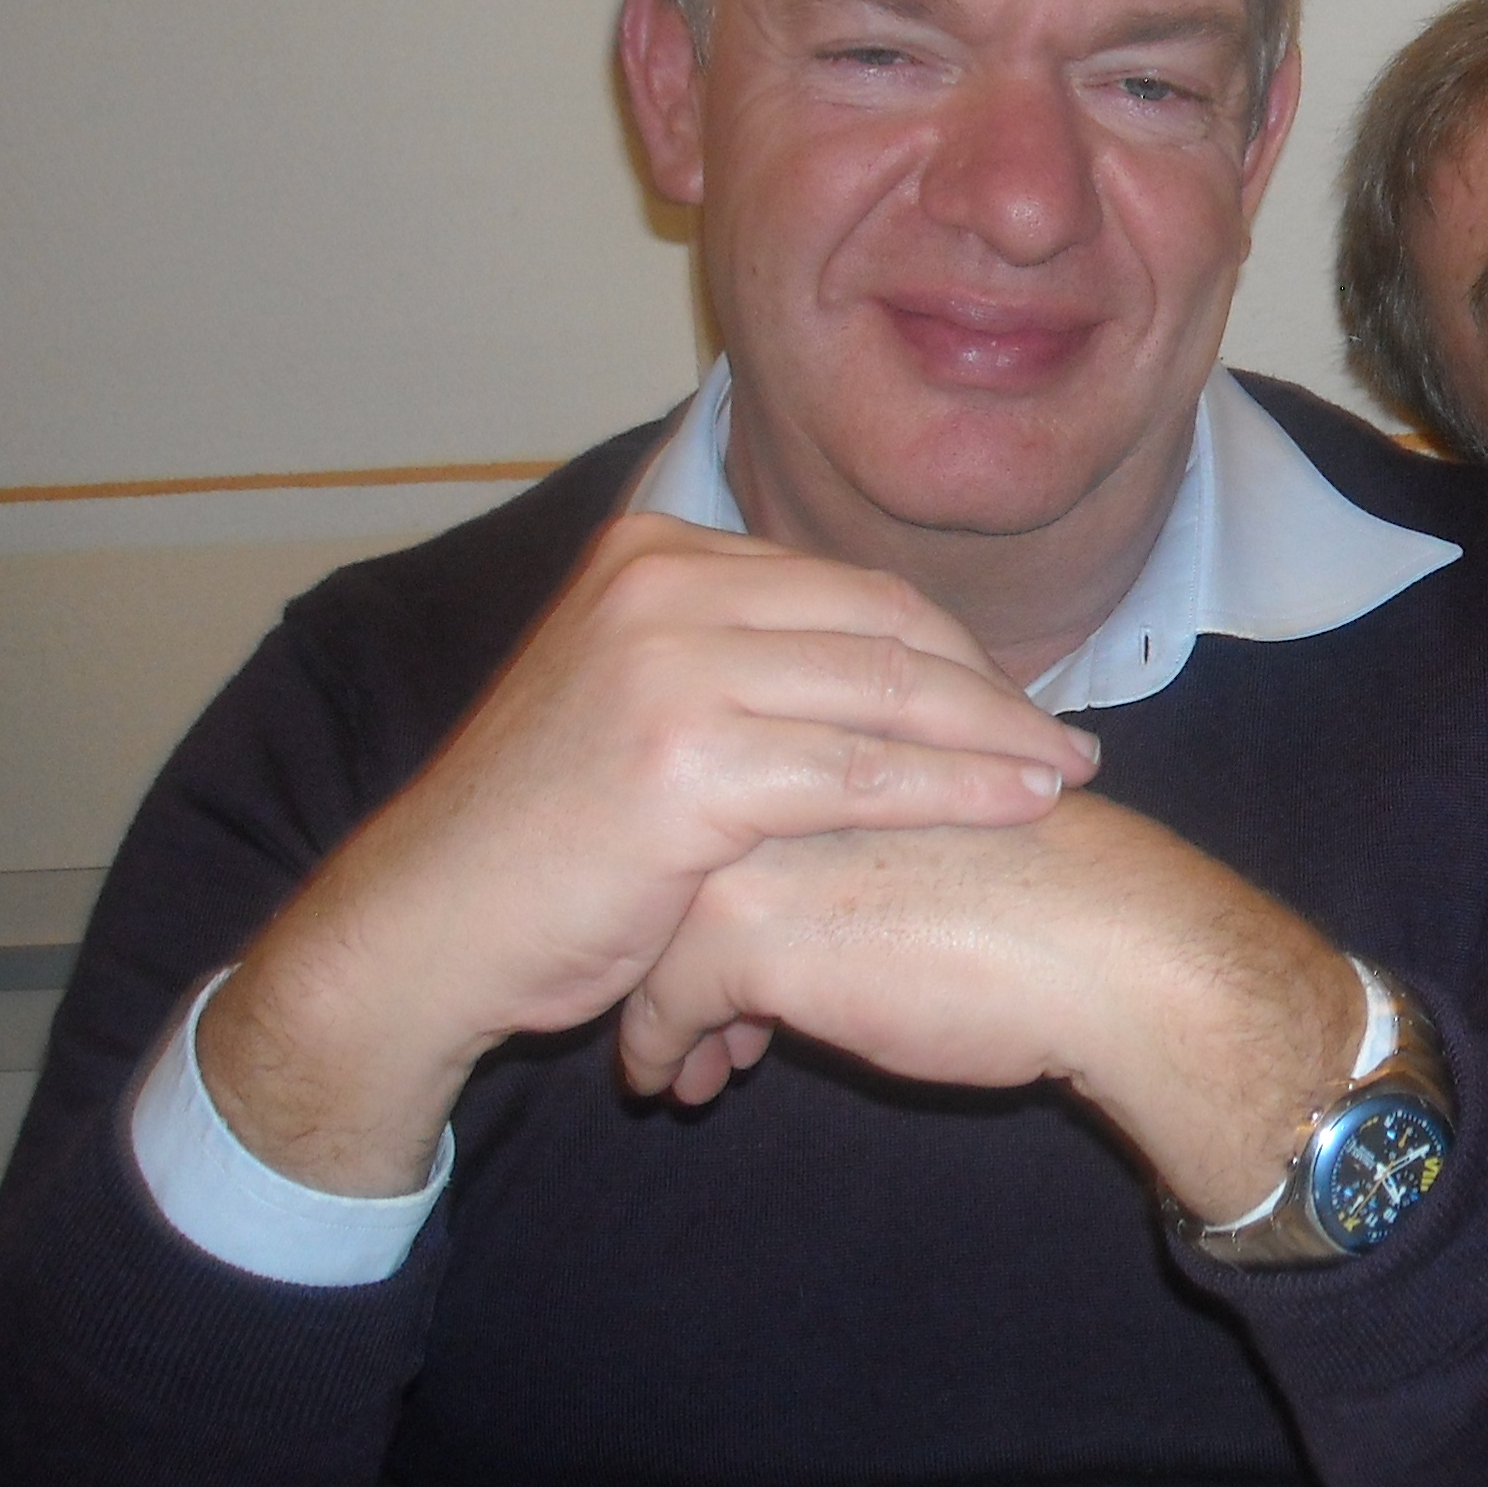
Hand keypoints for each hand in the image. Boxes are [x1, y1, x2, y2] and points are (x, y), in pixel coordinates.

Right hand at [206, 515, 1101, 1191]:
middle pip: (883, 624)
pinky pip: (864, 771)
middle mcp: (660, 585)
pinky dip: (957, 789)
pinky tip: (1017, 811)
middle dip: (988, 690)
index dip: (949, 648)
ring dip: (996, 739)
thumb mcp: (630, 703)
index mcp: (652, 555)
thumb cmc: (540, 841)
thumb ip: (732, 663)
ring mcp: (670, 665)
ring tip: (1064, 779)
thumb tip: (867, 661)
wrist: (423, 930)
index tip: (1017, 702)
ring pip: (888, 693)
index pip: (848, 588)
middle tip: (1064, 745)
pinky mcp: (688, 760)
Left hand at [619, 795, 1363, 1223]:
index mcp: (844, 733)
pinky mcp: (747, 930)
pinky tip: (677, 1084)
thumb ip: (881, 836)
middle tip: (681, 1009)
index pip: (733, 785)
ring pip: (657, 924)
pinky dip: (661, 1049)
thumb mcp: (957, 833)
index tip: (704, 947)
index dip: (712, 876)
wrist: (1114, 951)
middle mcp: (783, 769)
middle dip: (669, 941)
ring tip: (681, 1059)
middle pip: (680, 852)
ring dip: (655, 999)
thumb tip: (832, 897)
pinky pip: (660, 1003)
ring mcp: (754, 843)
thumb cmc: (1065, 901)